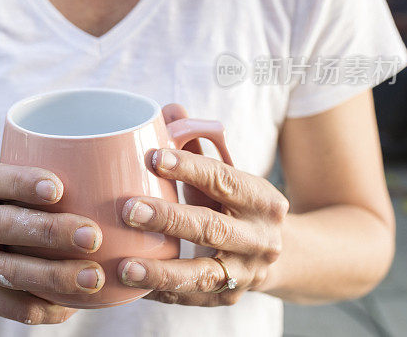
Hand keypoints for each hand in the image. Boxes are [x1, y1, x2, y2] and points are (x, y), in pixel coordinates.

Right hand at [0, 163, 104, 323]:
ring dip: (53, 275)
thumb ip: (43, 187)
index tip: (58, 188)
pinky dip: (44, 306)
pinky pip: (10, 305)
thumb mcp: (8, 193)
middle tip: (92, 236)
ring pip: (7, 270)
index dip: (21, 182)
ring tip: (93, 278)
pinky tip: (73, 304)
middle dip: (49, 231)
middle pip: (1, 226)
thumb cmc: (3, 214)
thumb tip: (113, 179)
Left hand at [117, 147, 288, 306]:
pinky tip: (130, 286)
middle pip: (212, 227)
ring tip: (125, 266)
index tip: (153, 157)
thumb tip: (170, 109)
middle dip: (169, 219)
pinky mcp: (229, 297)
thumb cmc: (236, 204)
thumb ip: (198, 144)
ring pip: (203, 274)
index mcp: (261, 198)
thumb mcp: (227, 174)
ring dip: (162, 271)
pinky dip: (161, 292)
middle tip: (128, 209)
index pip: (224, 179)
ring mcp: (246, 272)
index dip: (189, 168)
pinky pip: (192, 298)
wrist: (281, 254)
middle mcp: (260, 238)